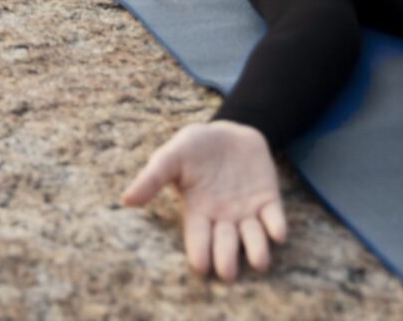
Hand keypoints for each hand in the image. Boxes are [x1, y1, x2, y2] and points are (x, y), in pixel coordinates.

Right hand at [121, 121, 287, 282]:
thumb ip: (152, 178)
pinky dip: (277, 227)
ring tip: (258, 261)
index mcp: (198, 213)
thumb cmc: (194, 147)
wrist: (228, 130)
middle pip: (226, 246)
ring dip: (257, 251)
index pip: (198, 240)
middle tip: (227, 271)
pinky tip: (277, 232)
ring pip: (254, 239)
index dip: (200, 254)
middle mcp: (224, 219)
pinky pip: (274, 218)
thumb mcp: (169, 157)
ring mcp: (247, 211)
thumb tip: (126, 200)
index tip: (200, 266)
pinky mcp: (268, 200)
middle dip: (227, 259)